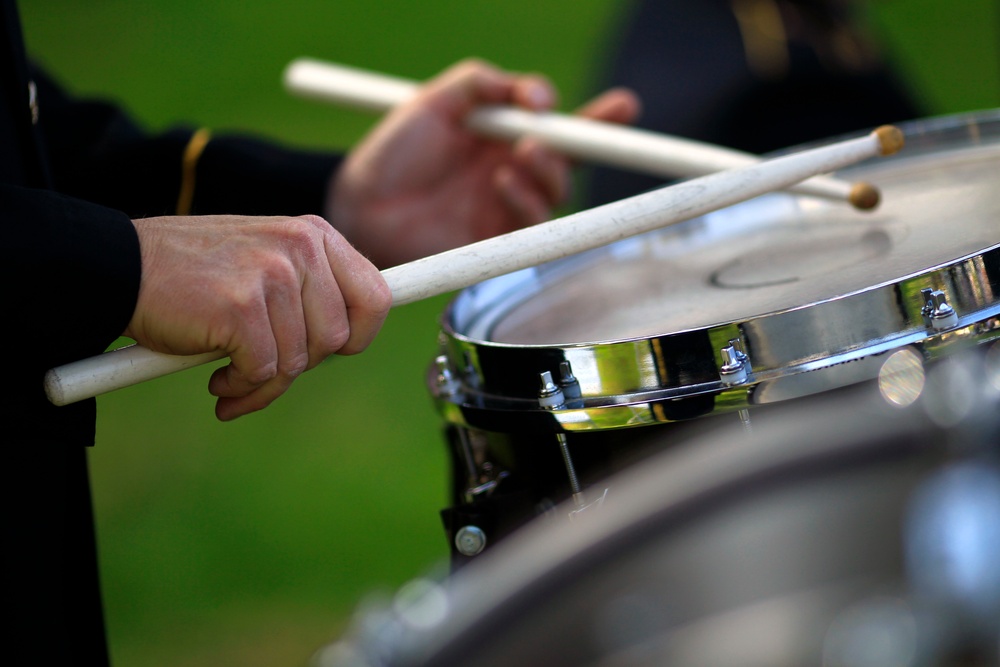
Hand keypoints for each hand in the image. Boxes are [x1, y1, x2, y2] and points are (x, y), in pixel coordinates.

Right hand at [124, 214, 390, 420]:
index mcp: (314, 234)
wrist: (120, 267)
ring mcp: (273, 275)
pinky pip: (264, 373)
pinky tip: (217, 379)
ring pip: (300, 361)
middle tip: (263, 365)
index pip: (375, 297)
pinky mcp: (243, 307)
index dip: (360, 336)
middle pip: (336, 339)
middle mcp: (300, 248)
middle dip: (301, 364)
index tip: (334, 353)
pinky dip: (241, 388)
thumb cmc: (195, 277)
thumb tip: (351, 339)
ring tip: (230, 374)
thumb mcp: (266, 264)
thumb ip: (310, 291)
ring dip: (264, 382)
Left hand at [327, 59, 639, 266]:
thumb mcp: (436, 100)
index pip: (559, 126)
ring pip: (556, 191)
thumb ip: (485, 83)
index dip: (597, 119)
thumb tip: (538, 94)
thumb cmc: (393, 152)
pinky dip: (526, 199)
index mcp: (502, 136)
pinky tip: (502, 182)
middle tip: (554, 135)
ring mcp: (506, 207)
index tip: (626, 106)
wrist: (360, 205)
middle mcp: (512, 171)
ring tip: (519, 153)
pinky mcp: (498, 240)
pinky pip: (533, 225)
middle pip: (570, 160)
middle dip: (581, 145)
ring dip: (547, 170)